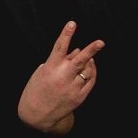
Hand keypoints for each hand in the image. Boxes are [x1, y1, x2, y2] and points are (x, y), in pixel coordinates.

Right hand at [17, 21, 103, 135]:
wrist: (36, 115)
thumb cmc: (36, 89)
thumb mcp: (42, 72)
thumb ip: (60, 60)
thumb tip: (76, 51)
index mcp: (50, 68)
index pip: (59, 47)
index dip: (66, 34)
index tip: (72, 23)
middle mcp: (62, 77)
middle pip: (80, 60)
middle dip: (91, 50)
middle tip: (101, 42)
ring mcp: (72, 88)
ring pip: (88, 70)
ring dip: (90, 61)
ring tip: (89, 57)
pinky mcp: (79, 97)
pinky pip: (90, 81)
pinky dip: (92, 72)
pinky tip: (91, 67)